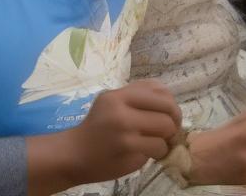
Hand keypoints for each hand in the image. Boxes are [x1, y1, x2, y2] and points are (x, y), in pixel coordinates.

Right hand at [33, 81, 180, 191]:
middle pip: (167, 110)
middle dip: (174, 121)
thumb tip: (170, 100)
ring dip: (167, 139)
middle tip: (170, 130)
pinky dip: (159, 152)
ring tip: (159, 143)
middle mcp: (122, 111)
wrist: (71, 155)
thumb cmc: (97, 126)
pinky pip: (157, 148)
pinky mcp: (128, 153)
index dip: (171, 103)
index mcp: (119, 95)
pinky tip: (150, 153)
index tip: (170, 114)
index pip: (160, 91)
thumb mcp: (113, 101)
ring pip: (165, 130)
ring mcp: (125, 133)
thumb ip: (139, 95)